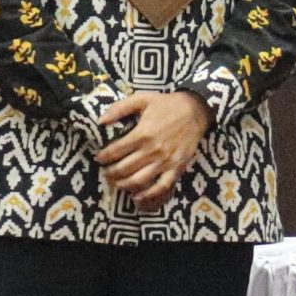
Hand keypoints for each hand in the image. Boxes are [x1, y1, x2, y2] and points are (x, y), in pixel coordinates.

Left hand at [94, 90, 211, 211]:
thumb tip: (100, 121)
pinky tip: (137, 196)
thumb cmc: (166, 104)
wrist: (195, 110)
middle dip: (110, 172)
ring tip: (117, 183)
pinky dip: (148, 194)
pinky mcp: (176, 167)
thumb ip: (119, 109)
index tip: (99, 158)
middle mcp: (152, 150)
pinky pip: (161, 186)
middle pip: (124, 168)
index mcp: (142, 134)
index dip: (103, 157)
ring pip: (139, 180)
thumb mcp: (141, 99)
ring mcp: (165, 161)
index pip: (115, 151)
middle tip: (106, 172)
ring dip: (123, 184)